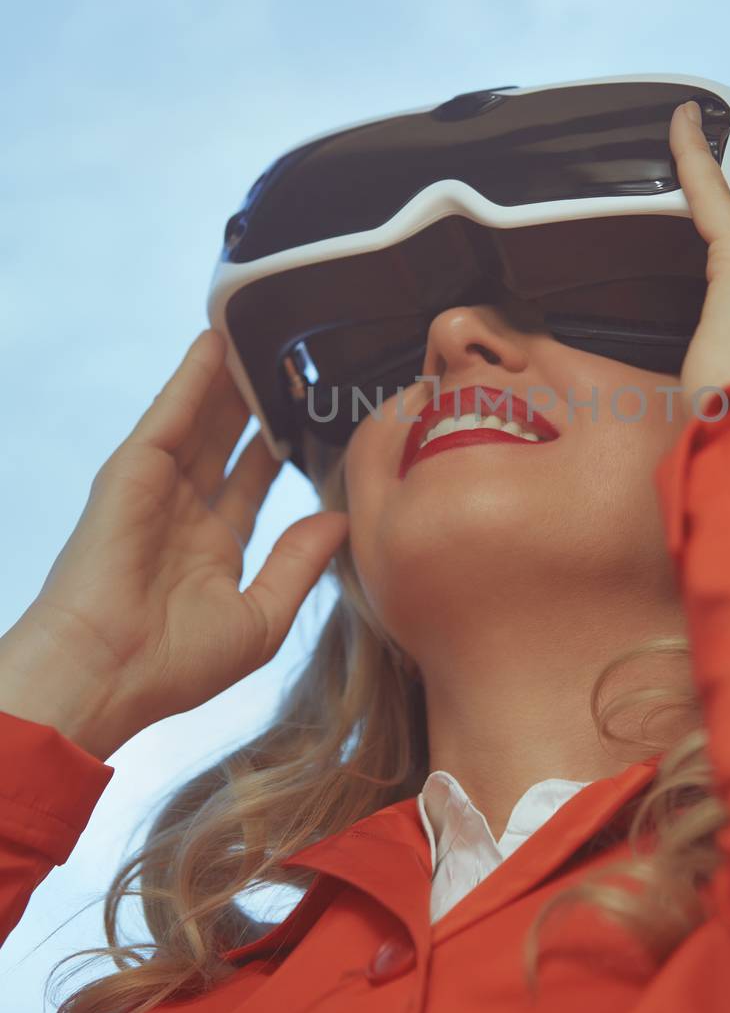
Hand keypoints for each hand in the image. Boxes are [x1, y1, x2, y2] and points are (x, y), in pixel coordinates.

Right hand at [20, 328, 350, 747]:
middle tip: (289, 365)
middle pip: (225, 443)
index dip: (277, 451)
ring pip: (200, 420)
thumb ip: (299, 564)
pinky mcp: (132, 472)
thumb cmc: (174, 665)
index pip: (251, 486)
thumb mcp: (260, 619)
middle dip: (255, 405)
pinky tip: (215, 343)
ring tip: (260, 339)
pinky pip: (169, 414)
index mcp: (211, 551)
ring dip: (228, 380)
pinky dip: (192, 378)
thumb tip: (338, 520)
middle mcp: (182, 514)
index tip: (310, 419)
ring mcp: (155, 489)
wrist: (106, 674)